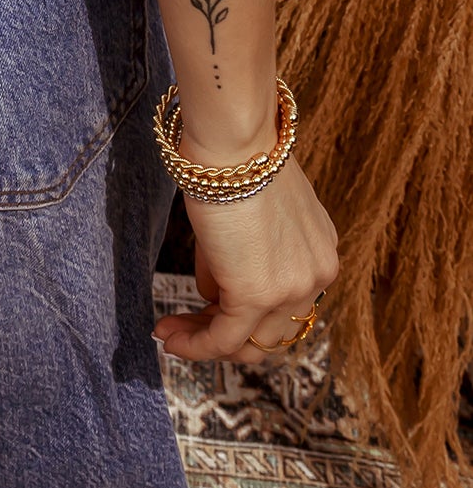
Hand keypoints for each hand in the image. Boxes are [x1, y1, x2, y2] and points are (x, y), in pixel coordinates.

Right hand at [152, 156, 337, 366]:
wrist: (234, 142)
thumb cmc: (234, 160)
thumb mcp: (248, 215)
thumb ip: (238, 256)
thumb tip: (212, 291)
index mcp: (319, 253)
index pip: (284, 304)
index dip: (245, 313)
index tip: (205, 307)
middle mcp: (317, 276)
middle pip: (271, 330)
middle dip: (223, 332)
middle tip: (183, 326)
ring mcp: (292, 289)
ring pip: (249, 341)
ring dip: (205, 342)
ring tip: (169, 334)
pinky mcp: (257, 295)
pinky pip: (225, 338)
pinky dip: (196, 345)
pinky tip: (169, 338)